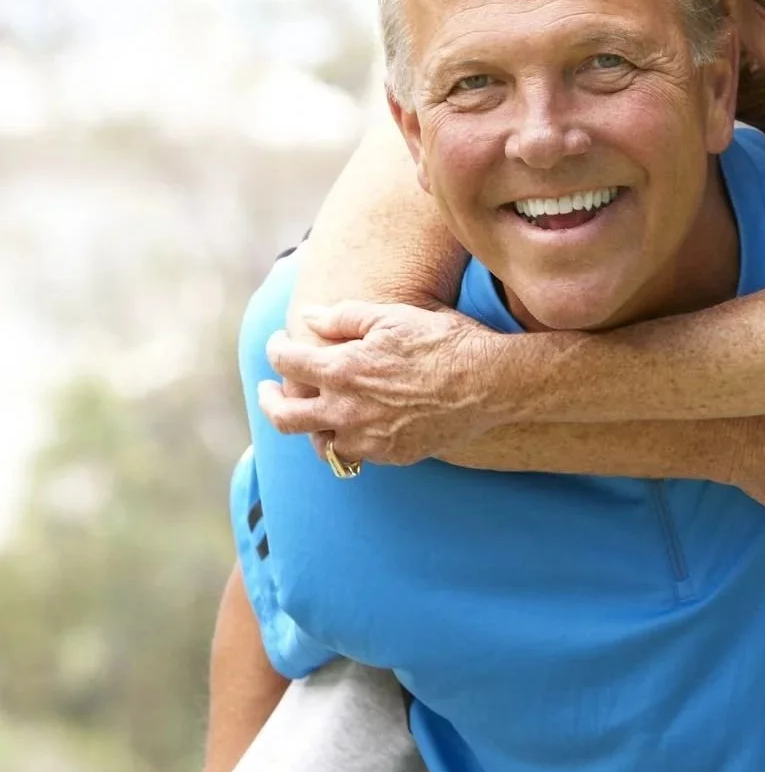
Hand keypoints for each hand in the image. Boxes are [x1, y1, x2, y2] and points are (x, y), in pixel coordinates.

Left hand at [261, 302, 502, 465]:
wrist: (490, 383)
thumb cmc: (444, 342)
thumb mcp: (393, 316)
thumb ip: (344, 317)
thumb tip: (308, 318)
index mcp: (342, 370)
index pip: (288, 363)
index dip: (276, 349)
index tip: (280, 343)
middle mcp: (347, 411)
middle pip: (284, 417)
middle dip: (268, 401)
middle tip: (268, 391)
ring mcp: (369, 439)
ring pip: (320, 443)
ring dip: (312, 427)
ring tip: (316, 414)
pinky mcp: (393, 455)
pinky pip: (357, 454)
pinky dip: (350, 440)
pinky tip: (359, 426)